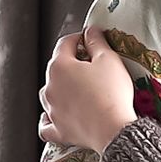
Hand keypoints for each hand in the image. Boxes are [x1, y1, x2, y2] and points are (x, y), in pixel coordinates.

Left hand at [40, 26, 136, 149]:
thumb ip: (97, 42)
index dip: (79, 38)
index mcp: (60, 66)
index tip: (89, 39)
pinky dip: (49, 119)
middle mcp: (50, 87)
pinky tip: (54, 116)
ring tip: (77, 89)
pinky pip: (46, 125)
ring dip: (60, 89)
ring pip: (49, 94)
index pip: (65, 43)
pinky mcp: (58, 130)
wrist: (114, 130)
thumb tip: (90, 31)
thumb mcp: (109, 60)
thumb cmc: (112, 95)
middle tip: (91, 65)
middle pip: (56, 68)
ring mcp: (52, 110)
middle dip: (71, 64)